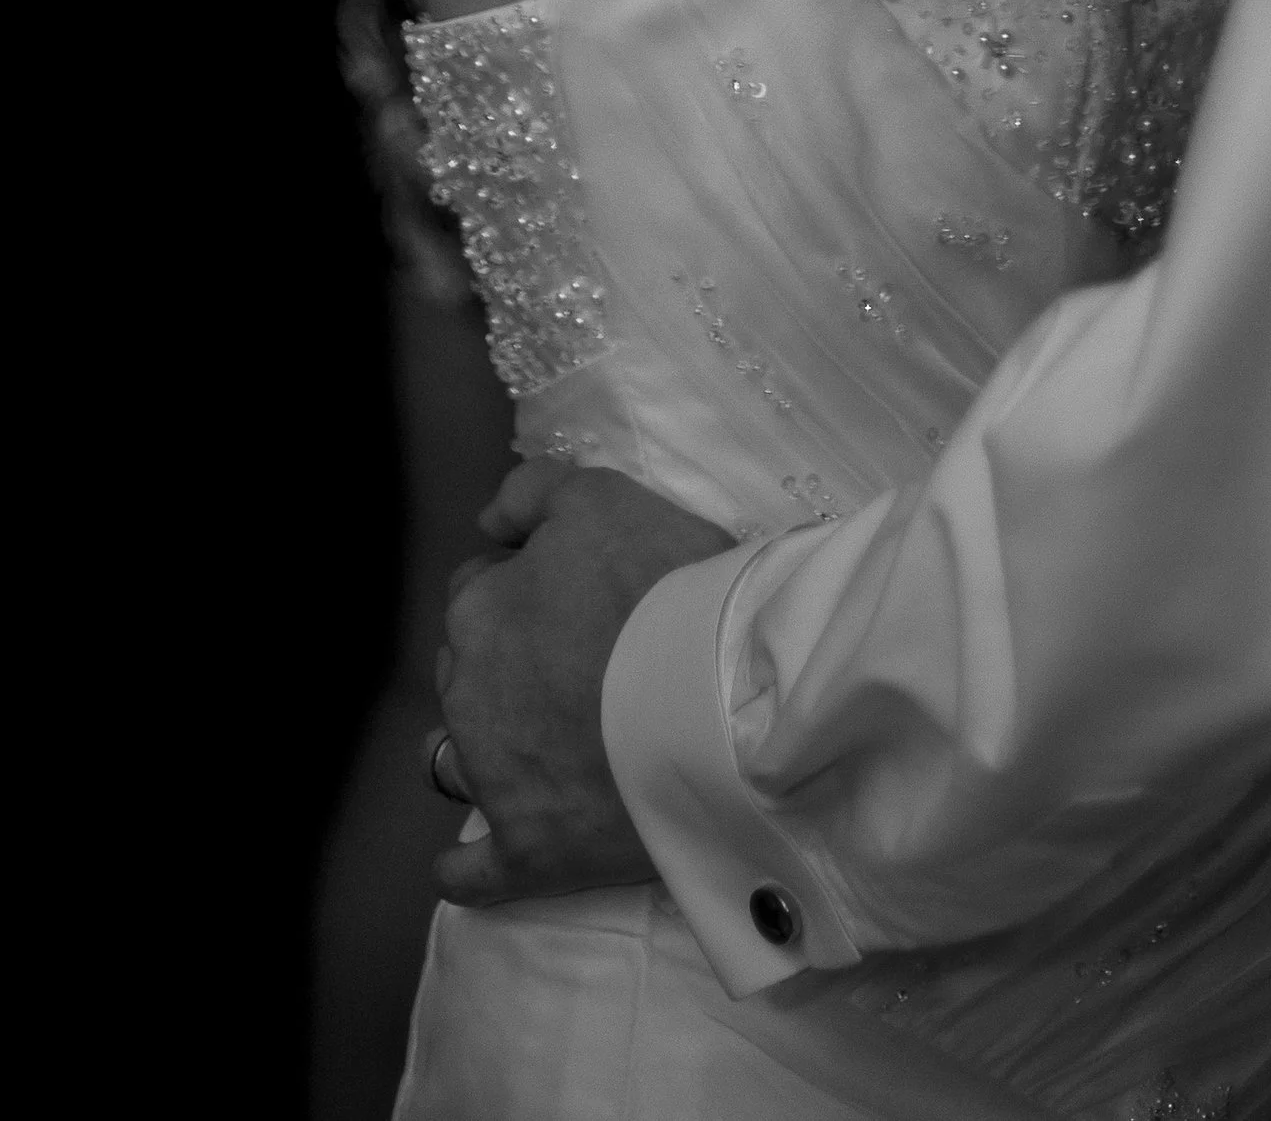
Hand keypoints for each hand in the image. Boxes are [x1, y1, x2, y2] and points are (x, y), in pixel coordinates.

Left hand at [431, 459, 735, 906]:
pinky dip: (467, 871)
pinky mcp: (528, 852)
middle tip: (573, 663)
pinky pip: (473, 874)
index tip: (571, 597)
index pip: (478, 589)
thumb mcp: (602, 497)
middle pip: (467, 671)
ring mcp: (493, 781)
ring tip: (524, 754)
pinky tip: (466, 867)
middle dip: (503, 665)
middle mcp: (467, 695)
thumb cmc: (665, 587)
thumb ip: (533, 494)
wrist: (719, 698)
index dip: (524, 588)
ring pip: (454, 763)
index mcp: (480, 611)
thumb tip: (489, 524)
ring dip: (477, 754)